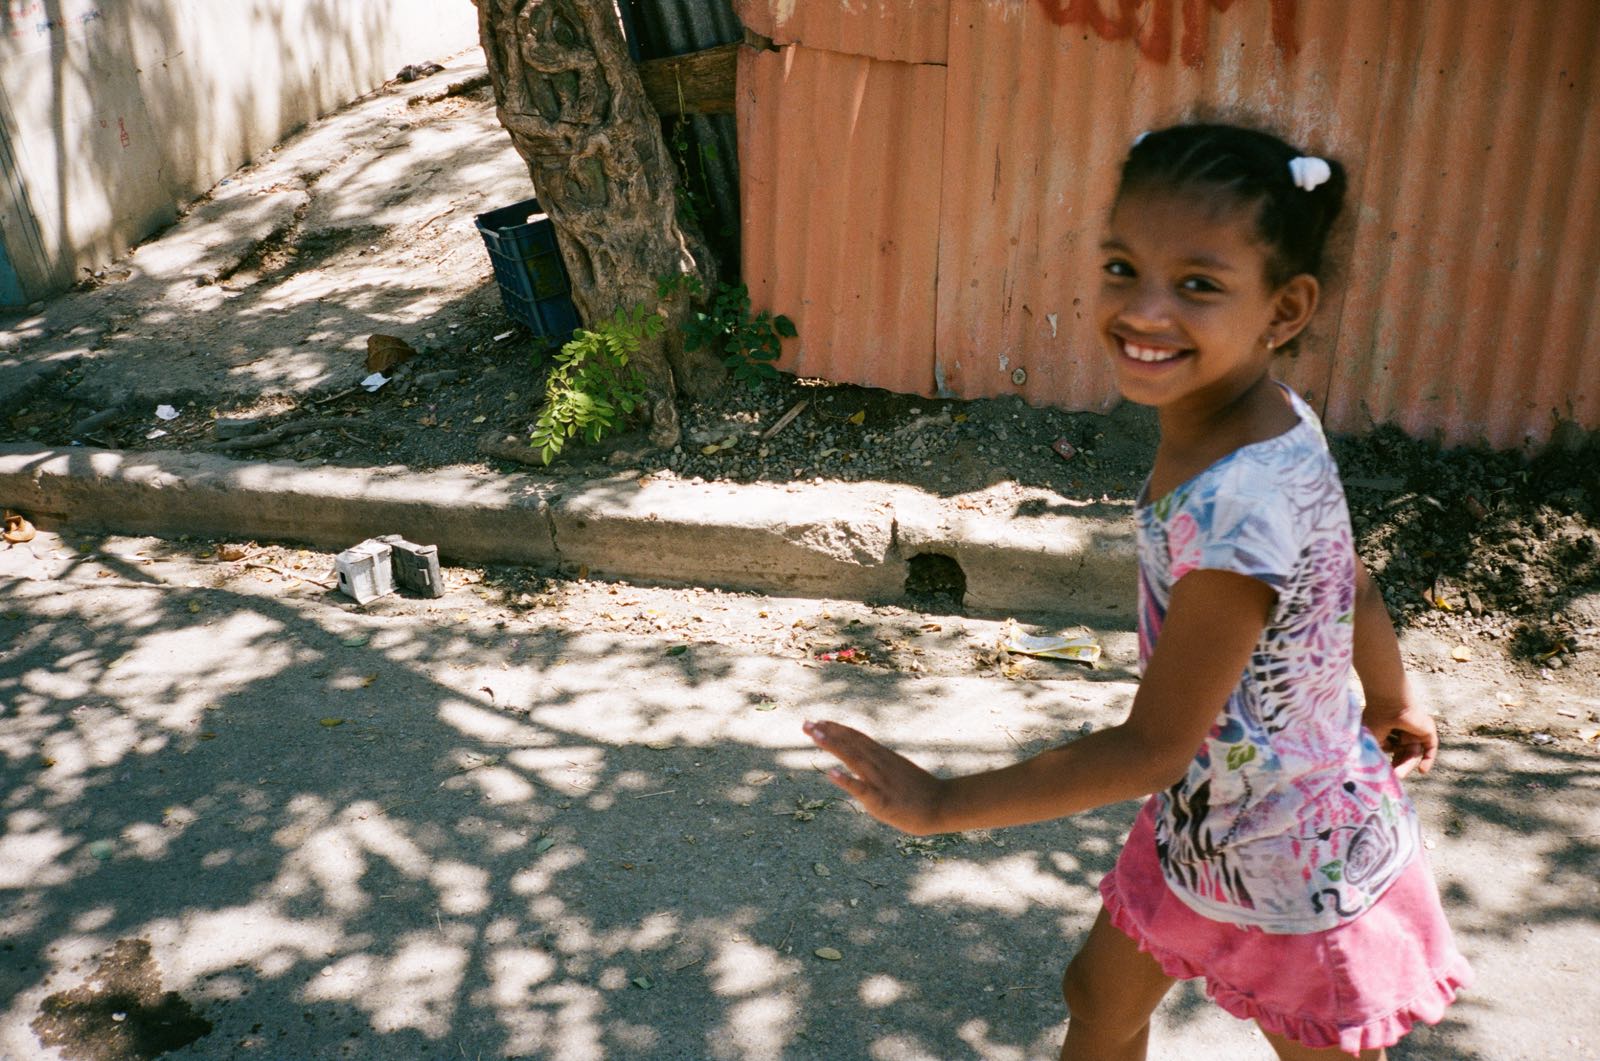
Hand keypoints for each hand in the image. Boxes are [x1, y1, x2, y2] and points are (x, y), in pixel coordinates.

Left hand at [803, 720, 947, 834]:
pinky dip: (846, 780)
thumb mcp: (898, 770)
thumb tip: (865, 761)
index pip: (856, 738)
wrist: (942, 805)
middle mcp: (879, 764)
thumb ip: (880, 764)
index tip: (819, 721)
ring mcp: (880, 781)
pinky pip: (861, 789)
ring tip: (815, 735)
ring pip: (853, 759)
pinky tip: (831, 773)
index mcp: (883, 757)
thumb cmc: (920, 791)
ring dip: (833, 746)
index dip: (837, 729)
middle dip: (827, 733)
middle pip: (850, 744)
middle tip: (805, 723)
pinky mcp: (881, 800)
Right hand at [1362, 690, 1437, 779]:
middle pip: (1402, 754)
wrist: (1389, 703)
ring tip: (1398, 776)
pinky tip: (1422, 771)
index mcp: (1389, 730)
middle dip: (1397, 766)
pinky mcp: (1427, 732)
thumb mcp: (1372, 738)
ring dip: (1406, 765)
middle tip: (1391, 776)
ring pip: (1413, 753)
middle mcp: (1403, 731)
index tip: (1380, 771)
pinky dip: (1427, 760)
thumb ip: (1377, 751)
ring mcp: (1416, 732)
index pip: (1390, 750)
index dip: (1386, 760)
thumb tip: (1378, 765)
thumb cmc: (1376, 717)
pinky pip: (1430, 749)